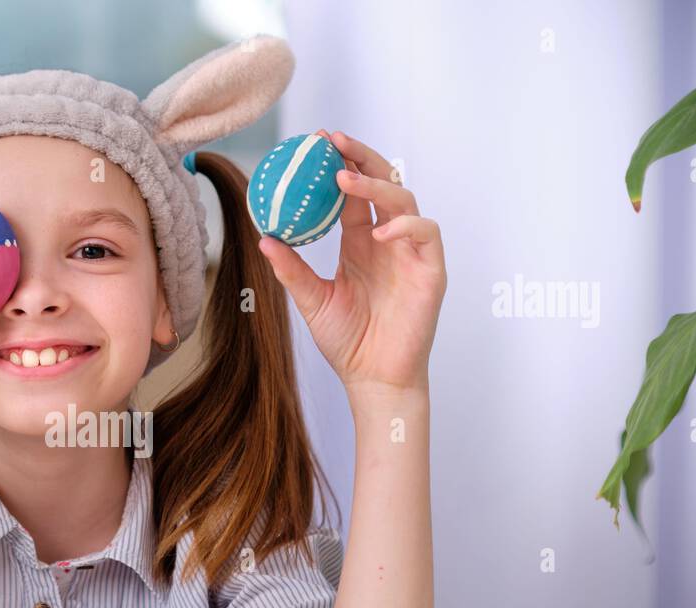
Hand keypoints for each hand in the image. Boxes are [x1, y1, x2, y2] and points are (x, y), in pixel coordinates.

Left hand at [259, 130, 445, 394]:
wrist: (373, 377)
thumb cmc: (347, 341)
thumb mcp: (311, 300)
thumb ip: (291, 269)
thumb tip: (264, 238)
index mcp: (360, 242)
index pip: (353, 193)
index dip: (339, 165)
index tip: (315, 144)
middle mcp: (387, 241)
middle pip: (383, 182)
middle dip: (361, 156)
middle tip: (333, 141)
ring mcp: (410, 252)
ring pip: (404, 199)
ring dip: (376, 184)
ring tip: (344, 179)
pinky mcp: (431, 270)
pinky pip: (426, 232)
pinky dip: (405, 226)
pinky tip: (378, 232)